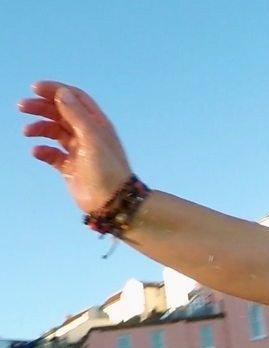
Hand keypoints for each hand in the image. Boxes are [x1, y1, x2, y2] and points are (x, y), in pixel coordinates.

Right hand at [18, 81, 131, 214]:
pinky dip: (42, 151)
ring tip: (27, 132)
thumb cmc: (106, 167)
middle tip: (22, 106)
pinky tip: (37, 152)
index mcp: (96, 123)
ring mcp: (78, 150)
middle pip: (61, 113)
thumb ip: (76, 114)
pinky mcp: (70, 167)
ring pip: (54, 132)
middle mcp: (87, 134)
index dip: (56, 90)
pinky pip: (52, 154)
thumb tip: (61, 92)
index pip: (75, 98)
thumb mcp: (92, 137)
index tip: (35, 88)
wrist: (112, 201)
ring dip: (39, 128)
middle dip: (41, 107)